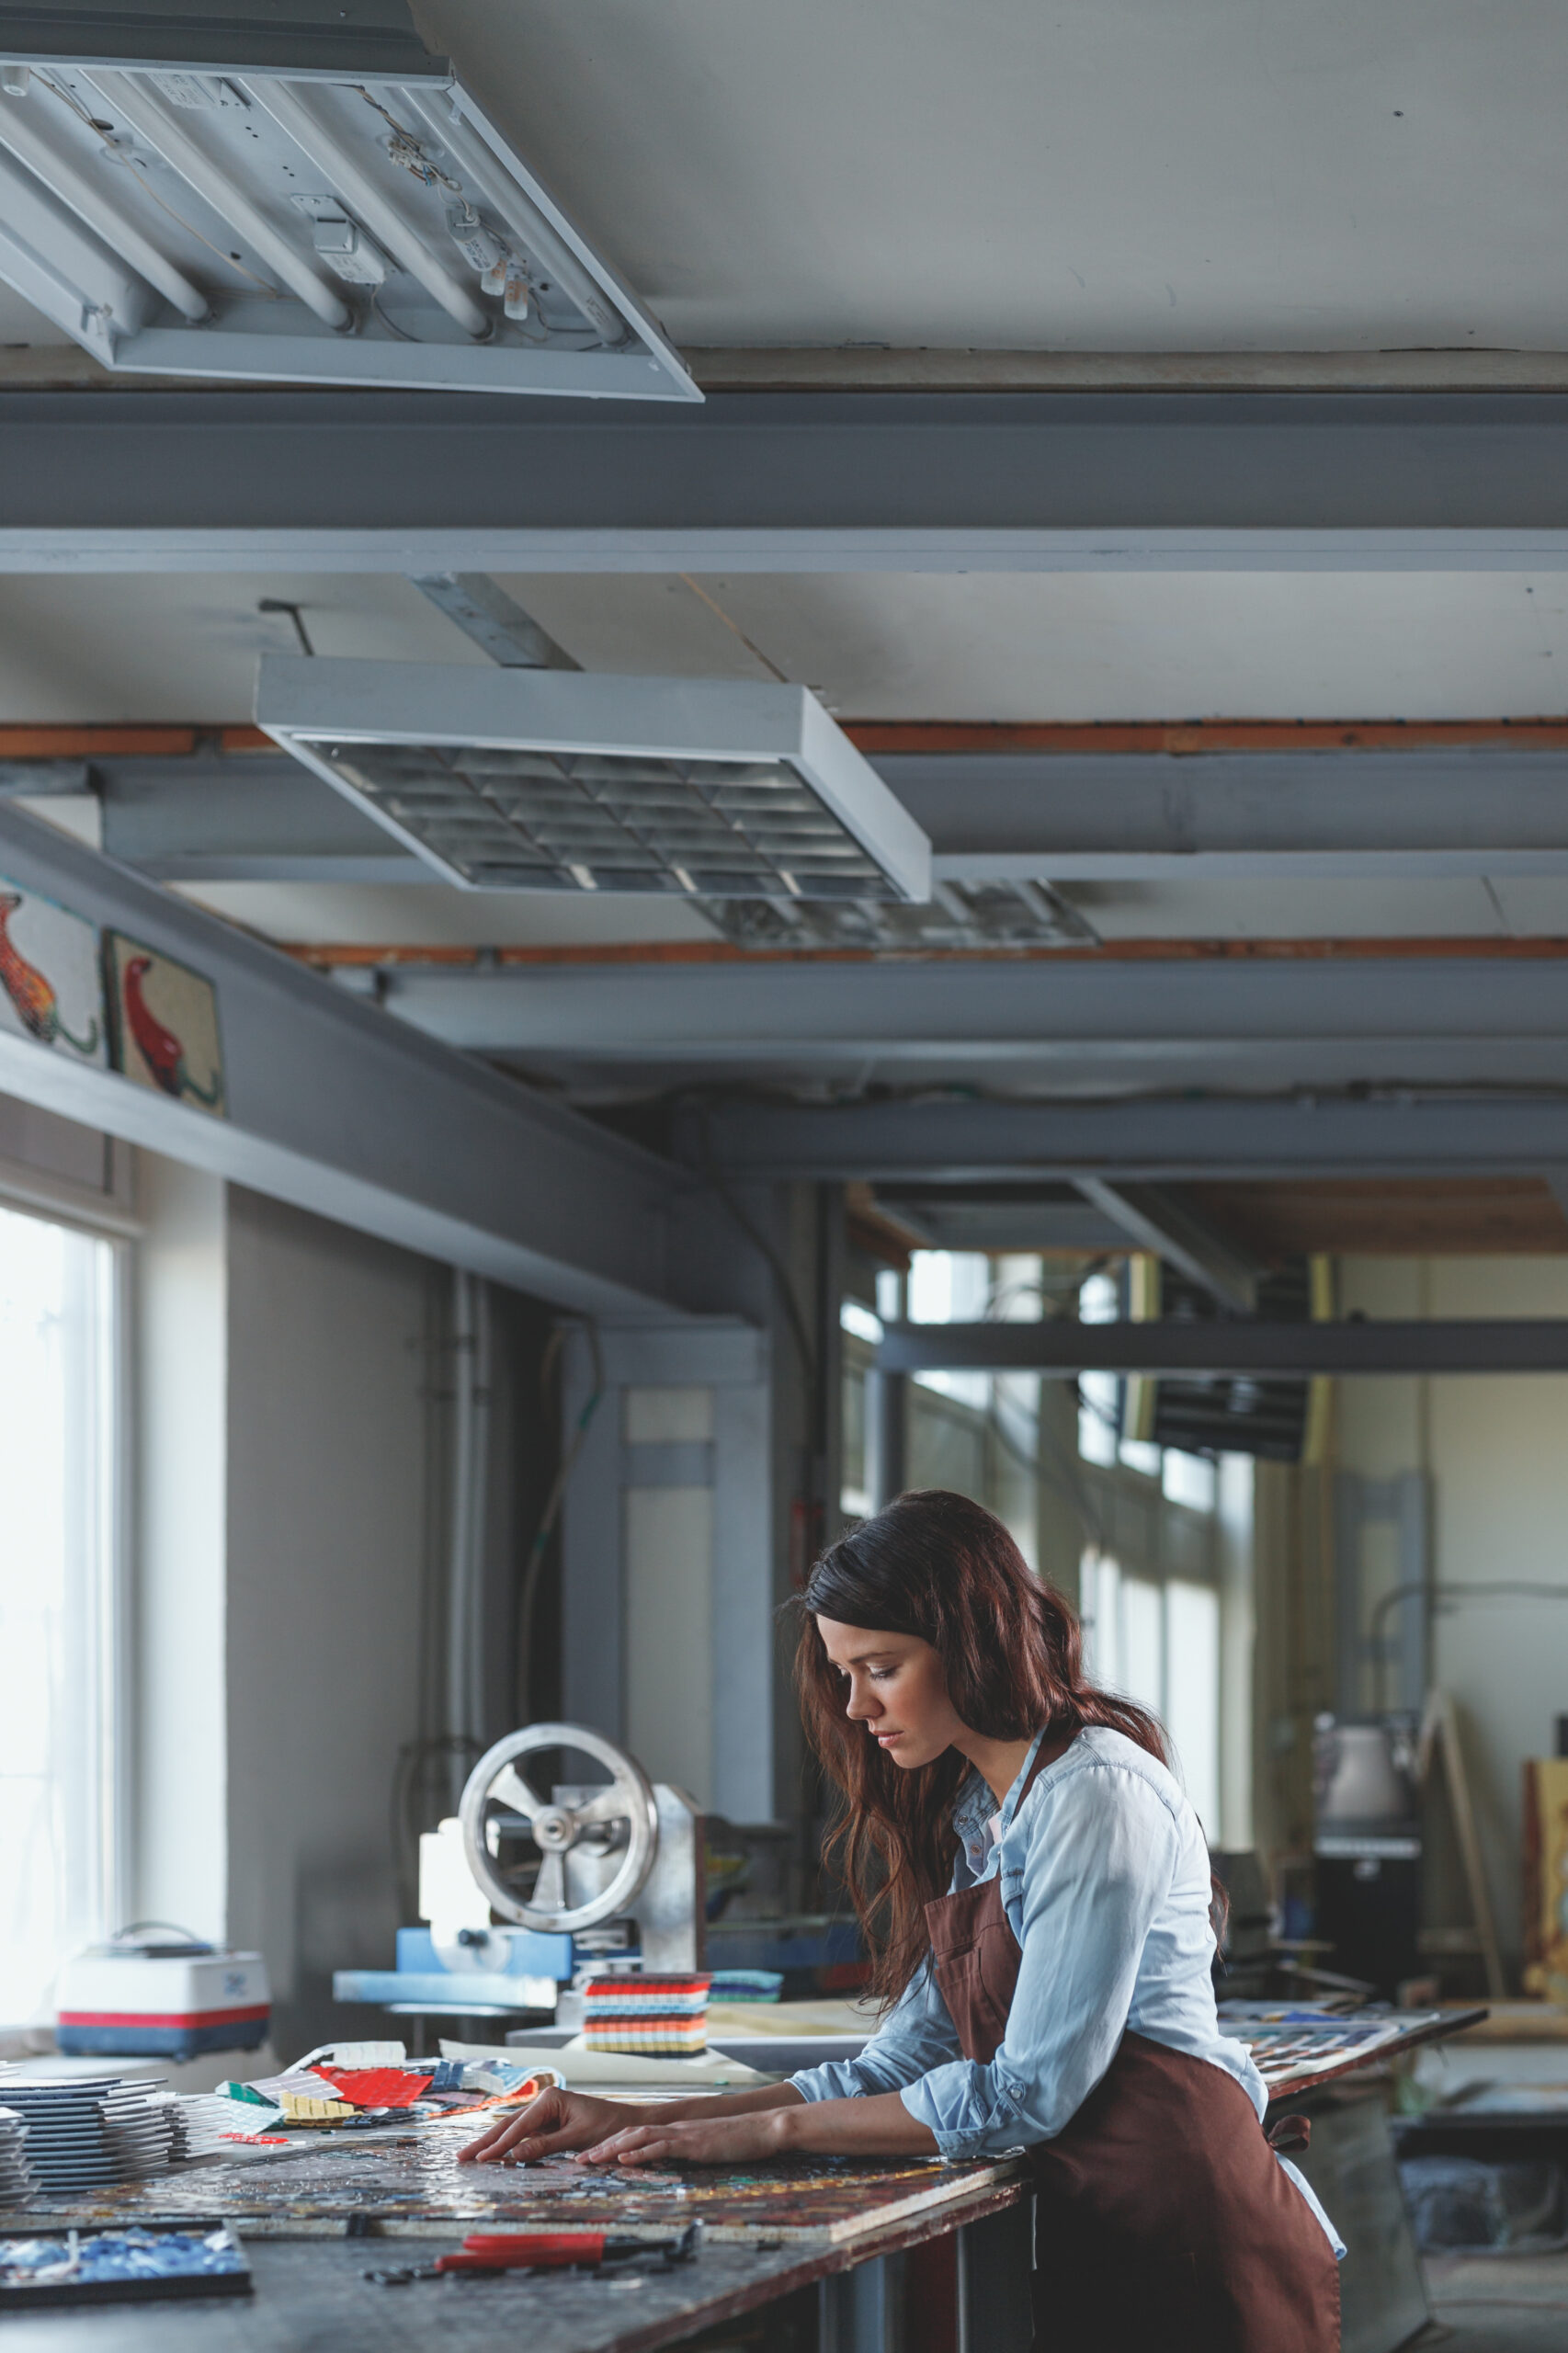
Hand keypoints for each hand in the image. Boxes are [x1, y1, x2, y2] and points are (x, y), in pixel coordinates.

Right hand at [458, 2088, 648, 2164]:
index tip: (481, 2160)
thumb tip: (513, 2156)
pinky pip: (524, 2139)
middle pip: (509, 2125)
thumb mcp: (577, 2138)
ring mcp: (545, 2115)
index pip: (519, 2126)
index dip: (499, 2145)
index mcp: (551, 2099)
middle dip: (486, 2143)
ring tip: (470, 2157)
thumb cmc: (609, 2128)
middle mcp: (544, 2103)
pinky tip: (493, 2157)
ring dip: (492, 2145)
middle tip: (461, 2158)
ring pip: (513, 2132)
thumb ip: (544, 2147)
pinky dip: (508, 2148)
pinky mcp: (548, 2126)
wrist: (630, 2124)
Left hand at [575, 2108, 792, 2167]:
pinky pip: (662, 2146)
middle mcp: (674, 2128)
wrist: (764, 2129)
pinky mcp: (694, 2143)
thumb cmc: (739, 2142)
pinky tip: (625, 2159)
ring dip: (612, 2149)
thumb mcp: (707, 2149)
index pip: (636, 2136)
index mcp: (675, 2132)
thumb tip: (670, 2164)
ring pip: (639, 2138)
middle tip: (578, 2160)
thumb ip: (687, 2153)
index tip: (590, 2157)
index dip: (611, 2145)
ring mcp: (683, 2134)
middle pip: (630, 2134)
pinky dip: (641, 2153)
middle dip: (602, 2147)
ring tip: (591, 2160)